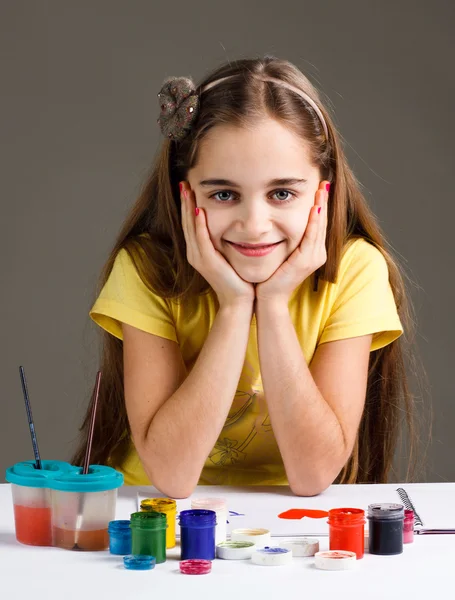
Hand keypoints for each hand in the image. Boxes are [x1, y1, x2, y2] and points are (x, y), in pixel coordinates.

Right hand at [180, 182, 254, 308]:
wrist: (239, 301)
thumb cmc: (238, 279)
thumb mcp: (228, 255)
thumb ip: (224, 240)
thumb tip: (231, 224)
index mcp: (198, 251)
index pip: (190, 223)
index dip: (188, 204)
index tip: (189, 186)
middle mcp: (194, 253)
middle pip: (186, 222)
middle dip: (185, 201)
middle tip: (184, 181)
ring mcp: (199, 258)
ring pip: (190, 227)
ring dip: (188, 207)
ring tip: (187, 189)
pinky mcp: (208, 262)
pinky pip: (202, 239)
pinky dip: (199, 225)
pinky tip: (199, 211)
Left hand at [255, 181, 329, 303]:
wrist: (268, 297)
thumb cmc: (270, 276)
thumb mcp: (281, 253)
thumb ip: (285, 238)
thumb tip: (277, 221)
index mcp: (312, 252)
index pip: (318, 223)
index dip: (320, 205)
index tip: (319, 187)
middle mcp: (317, 254)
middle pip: (322, 222)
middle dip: (324, 201)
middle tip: (325, 181)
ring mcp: (313, 258)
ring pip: (319, 227)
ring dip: (321, 206)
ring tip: (322, 189)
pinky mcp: (305, 261)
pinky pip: (311, 237)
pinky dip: (314, 222)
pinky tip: (315, 208)